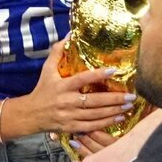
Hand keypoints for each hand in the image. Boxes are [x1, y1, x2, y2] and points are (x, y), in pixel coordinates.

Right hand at [15, 40, 135, 134]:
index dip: (98, 75)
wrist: (30, 114)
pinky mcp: (71, 127)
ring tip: (128, 106)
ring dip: (114, 111)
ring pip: (96, 114)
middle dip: (114, 99)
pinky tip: (118, 118)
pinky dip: (106, 123)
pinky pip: (91, 126)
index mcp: (62, 86)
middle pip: (94, 101)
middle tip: (131, 96)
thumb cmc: (42, 89)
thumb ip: (58, 51)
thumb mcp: (47, 69)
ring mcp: (70, 116)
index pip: (82, 79)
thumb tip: (70, 34)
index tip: (114, 70)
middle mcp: (67, 101)